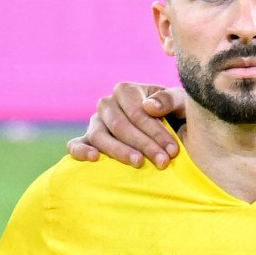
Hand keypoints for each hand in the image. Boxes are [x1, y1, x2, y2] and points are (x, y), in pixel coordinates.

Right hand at [66, 80, 185, 165]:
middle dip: (143, 145)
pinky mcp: (88, 141)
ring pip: (99, 135)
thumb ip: (170, 99)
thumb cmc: (175, 115)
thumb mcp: (180, 104)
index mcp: (126, 91)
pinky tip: (94, 158)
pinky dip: (81, 150)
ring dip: (119, 151)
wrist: (170, 130)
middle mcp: (107, 105)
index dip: (155, 131)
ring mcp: (95, 123)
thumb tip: (149, 106)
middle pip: (119, 125)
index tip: (173, 150)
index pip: (136, 112)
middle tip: (163, 162)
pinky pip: (75, 144)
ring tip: (138, 163)